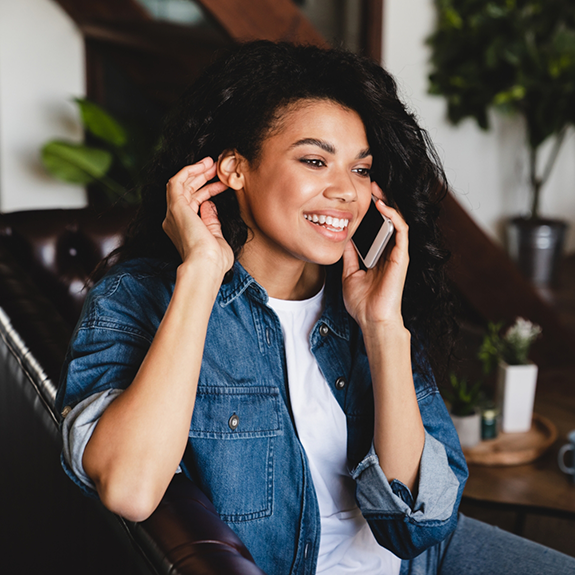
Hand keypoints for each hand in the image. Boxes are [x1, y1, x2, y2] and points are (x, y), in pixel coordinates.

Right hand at [162, 157, 233, 278]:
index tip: (222, 184)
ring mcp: (173, 213)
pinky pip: (177, 181)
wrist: (206, 266)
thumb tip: (209, 205)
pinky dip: (189, 170)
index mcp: (183, 230)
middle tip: (217, 169)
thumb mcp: (216, 238)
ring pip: (180, 184)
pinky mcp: (175, 206)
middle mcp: (174, 221)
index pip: (193, 204)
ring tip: (212, 163)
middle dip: (202, 178)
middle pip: (186, 192)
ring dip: (196, 172)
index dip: (208, 191)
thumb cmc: (214, 261)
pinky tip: (203, 165)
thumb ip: (211, 221)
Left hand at [341, 181, 408, 332]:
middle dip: (382, 199)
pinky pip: (401, 231)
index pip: (379, 226)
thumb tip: (343, 238)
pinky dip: (394, 216)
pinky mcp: (401, 257)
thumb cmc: (362, 303)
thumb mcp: (349, 274)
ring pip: (398, 221)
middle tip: (371, 184)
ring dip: (388, 203)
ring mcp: (397, 254)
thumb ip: (349, 256)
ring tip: (377, 189)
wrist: (371, 320)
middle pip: (390, 220)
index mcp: (379, 255)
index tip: (361, 196)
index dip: (372, 210)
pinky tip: (383, 207)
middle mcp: (390, 252)